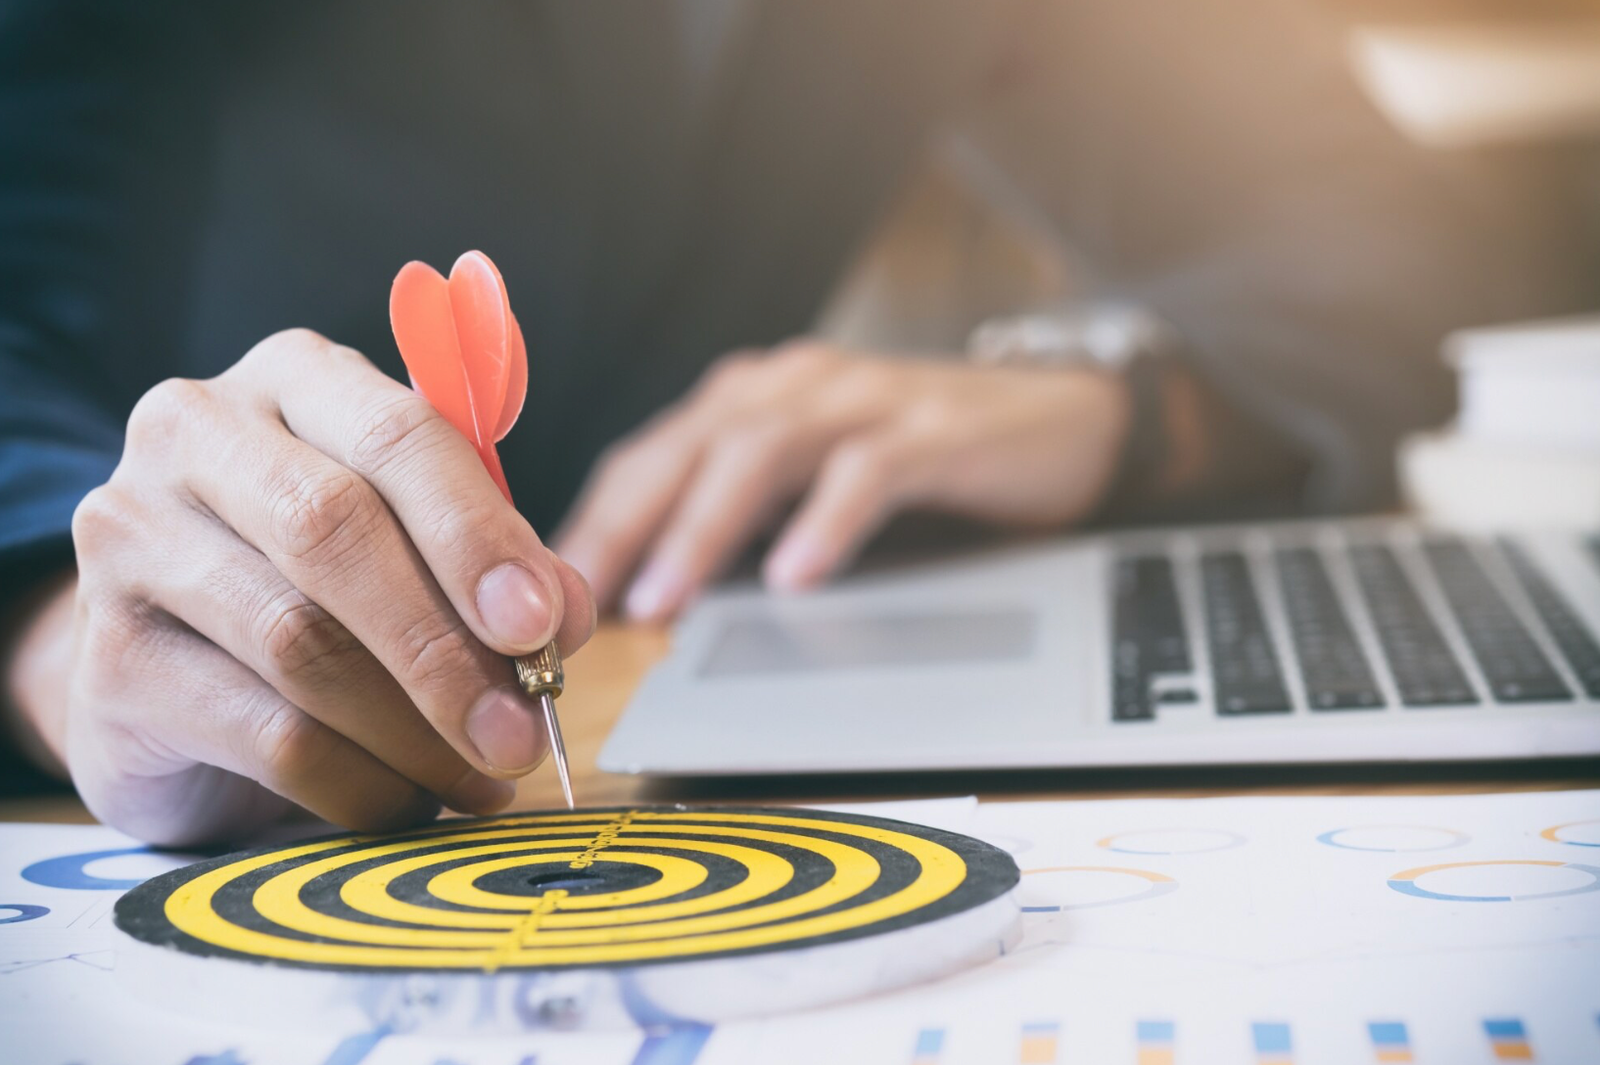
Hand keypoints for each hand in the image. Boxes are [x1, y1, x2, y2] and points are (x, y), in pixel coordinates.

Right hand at [18, 329, 593, 844]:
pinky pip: (265, 734)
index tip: (539, 623)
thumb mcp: (417, 546)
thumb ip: (496, 565)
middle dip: (445, 644)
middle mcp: (195, 434)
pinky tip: (408, 800)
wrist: (167, 663)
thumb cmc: (320, 582)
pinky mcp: (109, 661)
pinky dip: (359, 781)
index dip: (475, 533)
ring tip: (482, 774)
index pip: (396, 433)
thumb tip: (565, 617)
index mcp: (293, 379)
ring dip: (415, 729)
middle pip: (333, 532)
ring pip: (300, 643)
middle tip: (520, 728)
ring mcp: (131, 541)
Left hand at [556, 340, 1128, 619]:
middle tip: (579, 599)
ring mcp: (866, 401)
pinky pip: (867, 471)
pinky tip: (794, 576)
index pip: (651, 455)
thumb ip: (740, 515)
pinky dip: (825, 522)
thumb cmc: (918, 457)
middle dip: (625, 524)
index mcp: (755, 400)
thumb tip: (649, 590)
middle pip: (688, 446)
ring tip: (665, 599)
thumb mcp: (811, 480)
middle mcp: (797, 386)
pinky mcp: (934, 430)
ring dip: (703, 528)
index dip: (595, 521)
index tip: (546, 591)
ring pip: (762, 452)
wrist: (1056, 417)